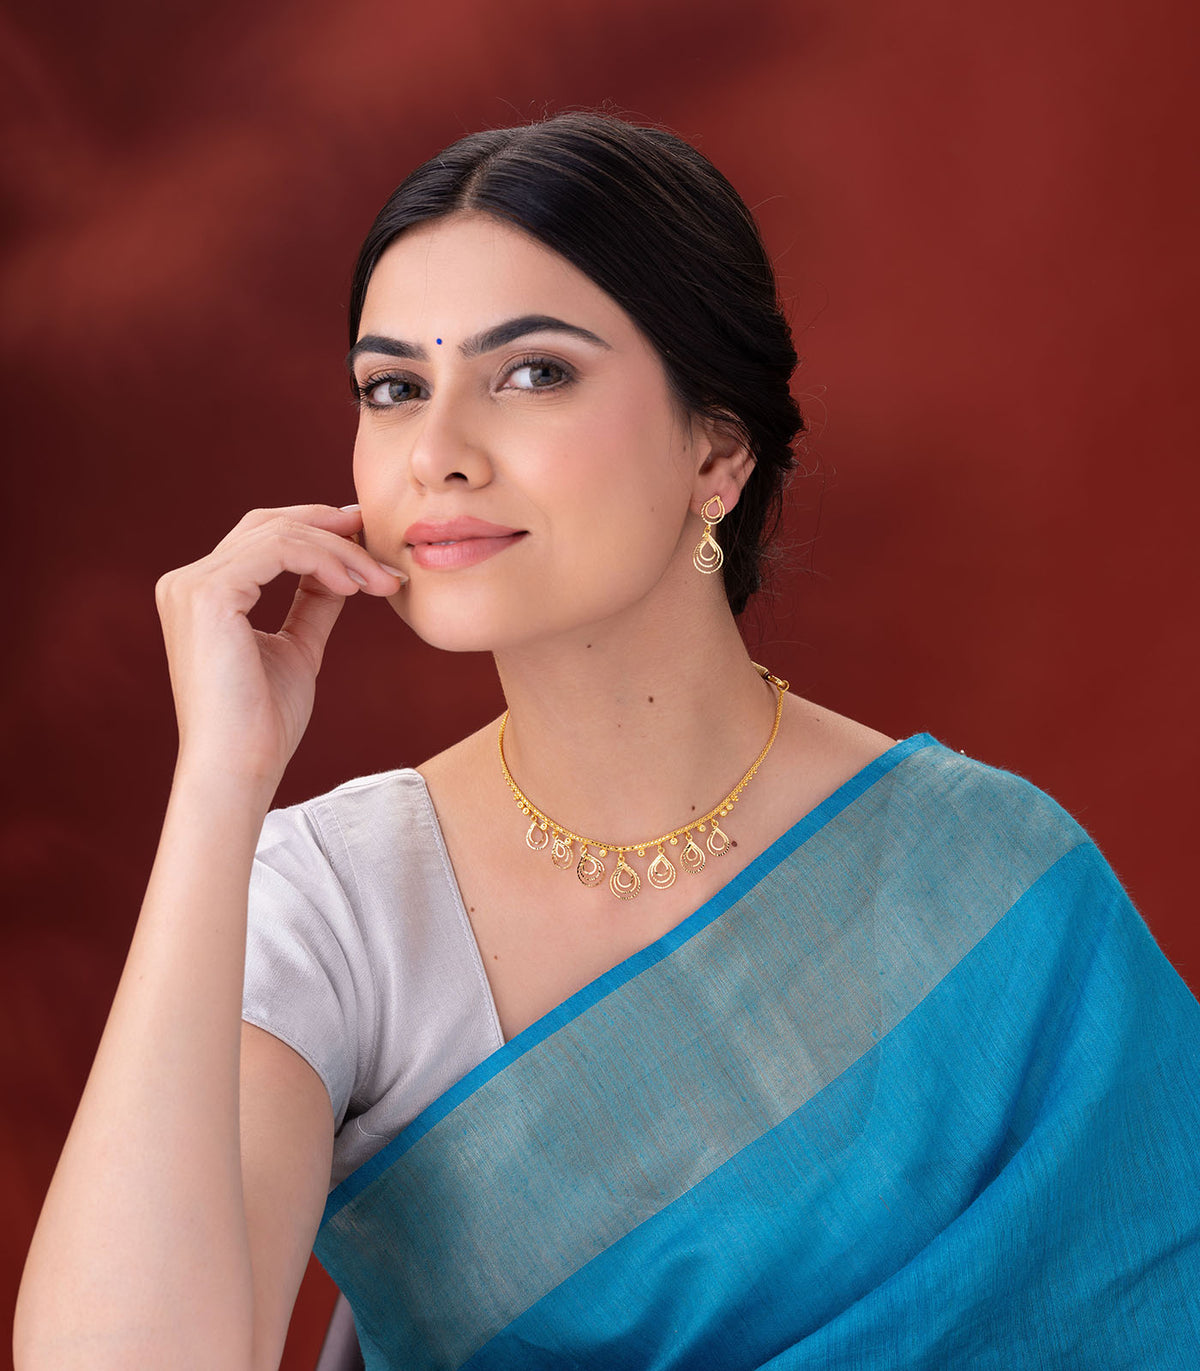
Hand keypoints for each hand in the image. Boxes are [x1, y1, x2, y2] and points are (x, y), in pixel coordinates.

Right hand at [154, 504, 404, 786]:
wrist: (238, 769)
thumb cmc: (263, 724)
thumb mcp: (297, 649)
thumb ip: (313, 604)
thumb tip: (343, 571)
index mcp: (202, 594)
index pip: (261, 537)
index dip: (317, 529)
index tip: (367, 539)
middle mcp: (187, 582)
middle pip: (269, 524)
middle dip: (331, 526)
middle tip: (378, 536)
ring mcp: (192, 585)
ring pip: (281, 534)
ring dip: (341, 551)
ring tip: (379, 580)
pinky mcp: (209, 594)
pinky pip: (280, 550)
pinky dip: (324, 560)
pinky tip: (353, 585)